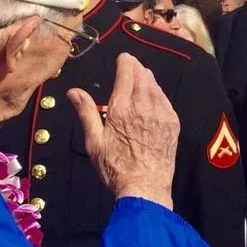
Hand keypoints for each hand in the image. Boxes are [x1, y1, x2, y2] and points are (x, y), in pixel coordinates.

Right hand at [68, 53, 178, 209]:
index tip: (123, 58)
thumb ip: (86, 112)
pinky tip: (153, 97)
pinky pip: (165, 99)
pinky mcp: (172, 123)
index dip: (125, 61)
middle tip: (131, 66)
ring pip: (155, 85)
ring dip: (147, 78)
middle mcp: (143, 106)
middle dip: (136, 67)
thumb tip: (74, 91)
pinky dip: (158, 93)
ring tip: (141, 78)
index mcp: (121, 108)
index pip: (127, 71)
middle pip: (143, 74)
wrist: (145, 188)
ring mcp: (161, 114)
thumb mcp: (94, 142)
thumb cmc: (115, 169)